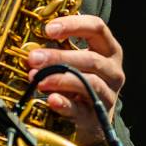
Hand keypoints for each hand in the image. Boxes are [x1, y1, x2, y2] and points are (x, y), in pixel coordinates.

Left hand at [26, 14, 124, 145]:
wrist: (93, 120)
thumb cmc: (81, 82)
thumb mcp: (76, 62)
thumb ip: (59, 51)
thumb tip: (33, 49)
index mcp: (109, 50)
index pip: (97, 27)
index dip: (73, 25)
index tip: (48, 29)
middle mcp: (113, 70)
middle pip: (91, 59)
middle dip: (59, 57)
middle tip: (34, 58)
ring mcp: (108, 94)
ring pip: (89, 83)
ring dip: (61, 79)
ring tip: (38, 80)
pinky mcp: (97, 116)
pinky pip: (81, 110)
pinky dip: (65, 104)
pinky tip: (52, 100)